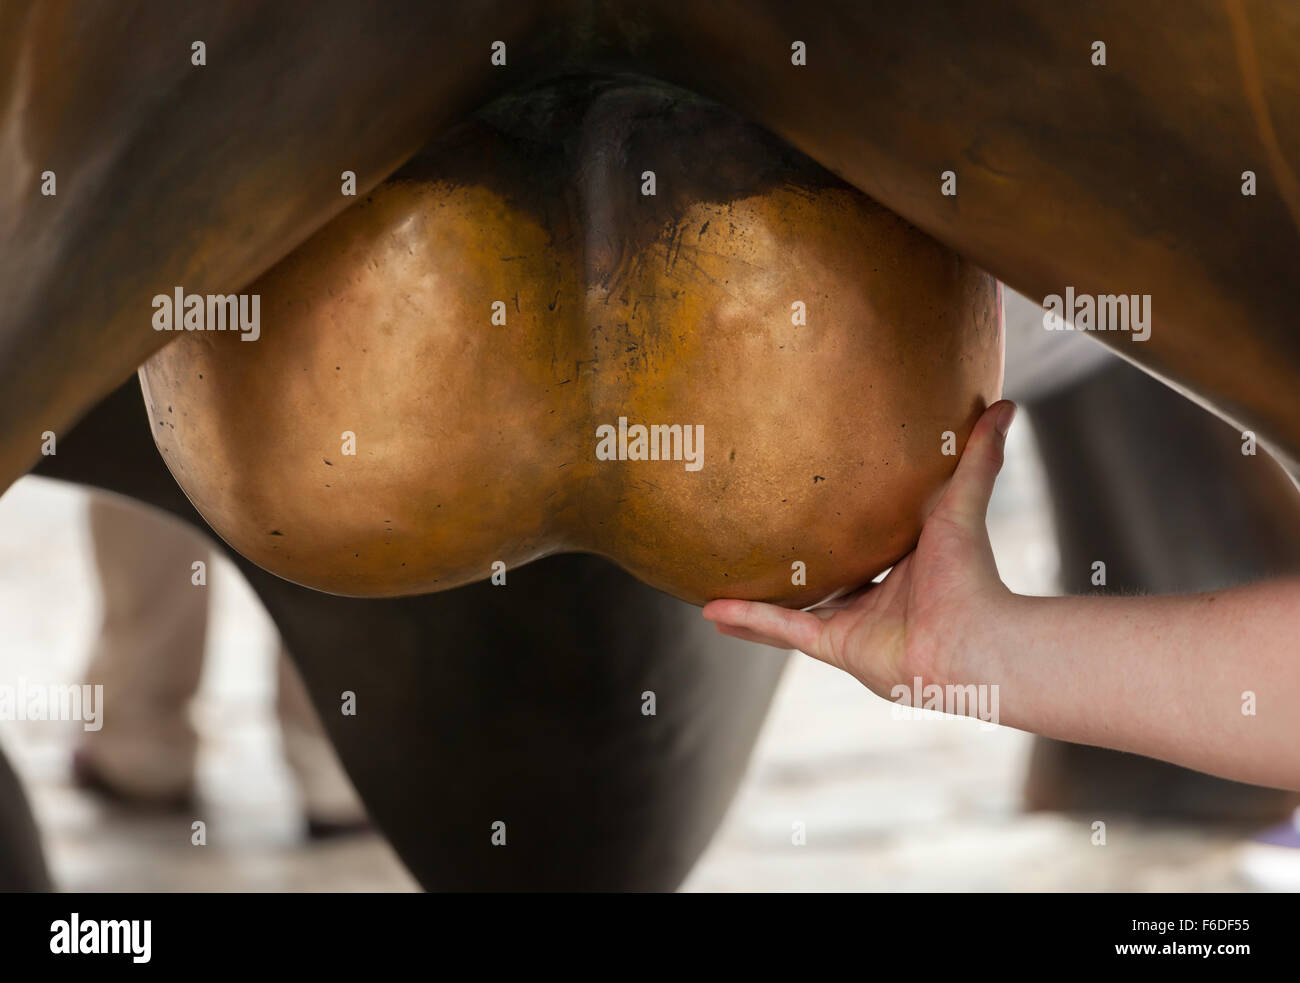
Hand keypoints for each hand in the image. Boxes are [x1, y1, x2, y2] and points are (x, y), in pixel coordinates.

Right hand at [703, 400, 1017, 698]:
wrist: (973, 640)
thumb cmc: (973, 578)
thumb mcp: (960, 505)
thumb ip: (978, 457)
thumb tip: (1005, 405)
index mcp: (899, 573)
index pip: (859, 550)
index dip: (833, 533)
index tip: (807, 508)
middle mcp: (873, 604)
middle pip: (821, 584)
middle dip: (787, 572)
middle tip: (750, 546)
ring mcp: (851, 629)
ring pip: (791, 613)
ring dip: (753, 603)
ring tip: (713, 589)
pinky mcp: (835, 648)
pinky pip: (784, 631)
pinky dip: (750, 620)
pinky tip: (713, 610)